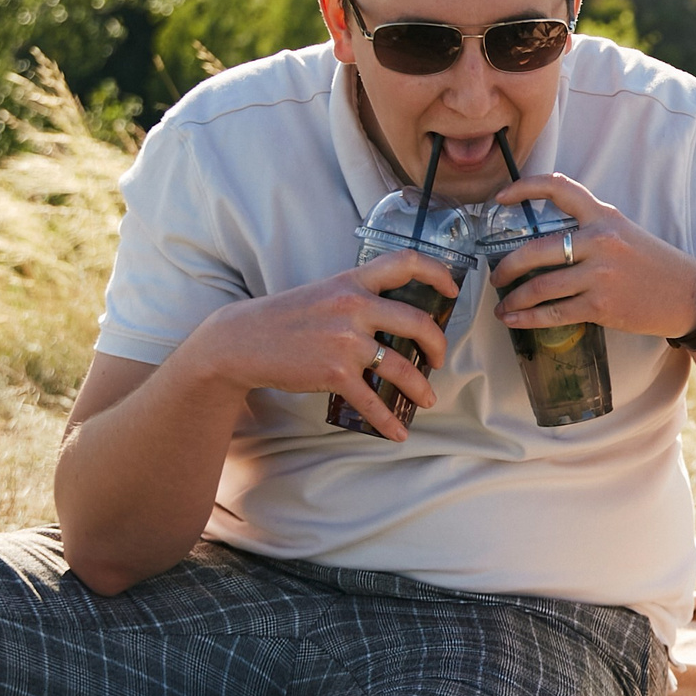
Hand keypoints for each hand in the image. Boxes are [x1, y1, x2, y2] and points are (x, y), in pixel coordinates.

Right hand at [187, 249, 460, 440]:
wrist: (241, 340)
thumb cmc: (285, 318)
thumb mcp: (323, 292)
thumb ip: (357, 296)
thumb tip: (395, 315)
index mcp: (352, 281)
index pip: (405, 263)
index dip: (438, 273)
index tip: (454, 291)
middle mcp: (354, 306)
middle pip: (418, 322)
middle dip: (439, 344)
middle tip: (440, 358)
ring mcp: (345, 341)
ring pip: (402, 367)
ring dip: (422, 387)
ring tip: (428, 397)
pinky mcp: (334, 372)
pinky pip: (372, 400)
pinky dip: (388, 421)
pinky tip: (398, 432)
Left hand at [491, 174, 695, 340]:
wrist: (688, 295)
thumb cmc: (655, 265)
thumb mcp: (625, 233)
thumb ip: (590, 231)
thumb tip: (545, 245)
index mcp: (605, 216)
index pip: (559, 188)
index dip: (524, 188)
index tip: (501, 197)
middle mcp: (600, 241)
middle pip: (536, 250)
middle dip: (507, 266)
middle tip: (496, 276)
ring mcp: (600, 275)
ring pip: (540, 286)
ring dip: (514, 298)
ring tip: (503, 305)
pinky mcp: (601, 306)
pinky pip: (554, 313)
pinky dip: (528, 318)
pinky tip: (515, 320)